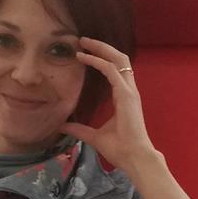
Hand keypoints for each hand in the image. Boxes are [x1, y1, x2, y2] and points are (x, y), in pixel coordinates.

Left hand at [61, 37, 156, 170]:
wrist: (135, 158)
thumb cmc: (120, 149)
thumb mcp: (94, 136)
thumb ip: (80, 129)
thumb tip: (63, 127)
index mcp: (124, 97)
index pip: (114, 69)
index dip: (101, 58)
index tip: (83, 53)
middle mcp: (129, 90)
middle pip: (118, 58)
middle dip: (101, 46)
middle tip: (83, 40)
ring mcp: (130, 91)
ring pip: (118, 59)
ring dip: (101, 48)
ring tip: (84, 42)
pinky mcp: (127, 95)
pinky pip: (112, 71)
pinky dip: (98, 61)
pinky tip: (85, 57)